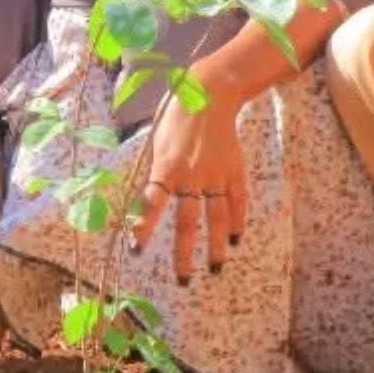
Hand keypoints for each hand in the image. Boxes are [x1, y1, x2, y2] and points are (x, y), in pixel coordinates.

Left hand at [132, 71, 246, 282]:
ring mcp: (215, 174)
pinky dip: (237, 220)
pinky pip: (237, 200)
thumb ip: (153, 171)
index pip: (152, 204)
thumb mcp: (156, 140)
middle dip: (184, 254)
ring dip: (215, 245)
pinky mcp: (233, 170)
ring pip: (216, 217)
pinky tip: (235, 239)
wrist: (210, 92)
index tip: (136, 250)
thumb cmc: (175, 115)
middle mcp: (191, 175)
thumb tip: (144, 202)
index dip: (143, 227)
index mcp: (166, 166)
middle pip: (187, 221)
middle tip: (183, 280)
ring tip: (215, 268)